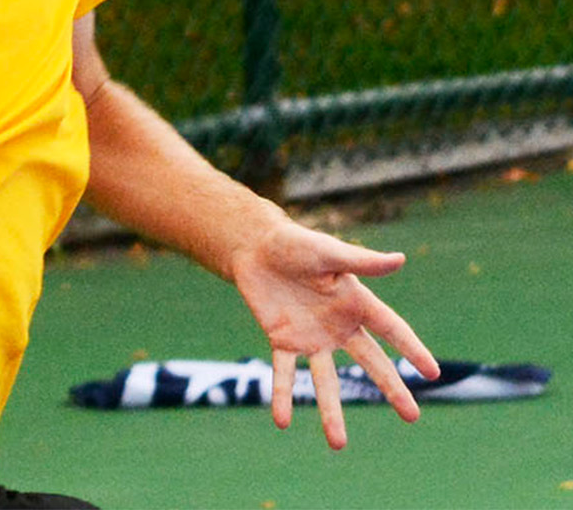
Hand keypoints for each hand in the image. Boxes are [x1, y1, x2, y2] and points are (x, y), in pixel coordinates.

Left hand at [227, 222, 440, 448]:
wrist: (255, 249)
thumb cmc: (296, 245)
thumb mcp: (328, 252)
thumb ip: (361, 262)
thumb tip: (400, 259)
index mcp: (357, 303)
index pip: (391, 330)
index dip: (411, 349)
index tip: (433, 373)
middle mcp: (339, 327)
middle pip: (370, 362)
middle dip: (391, 389)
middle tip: (413, 416)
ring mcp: (312, 338)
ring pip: (326, 380)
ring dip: (331, 411)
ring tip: (338, 444)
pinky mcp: (282, 341)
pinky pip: (283, 373)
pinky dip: (282, 396)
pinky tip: (282, 421)